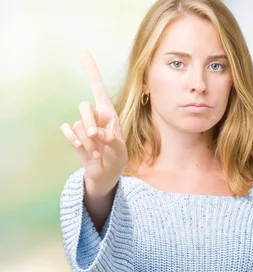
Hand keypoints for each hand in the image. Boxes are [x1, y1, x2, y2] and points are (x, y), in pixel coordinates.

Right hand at [60, 51, 126, 193]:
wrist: (106, 173)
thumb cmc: (117, 158)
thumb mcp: (120, 150)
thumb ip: (111, 140)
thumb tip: (96, 133)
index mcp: (109, 113)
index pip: (98, 87)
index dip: (91, 70)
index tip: (83, 52)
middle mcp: (95, 115)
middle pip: (84, 106)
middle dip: (89, 124)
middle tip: (97, 140)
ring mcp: (83, 125)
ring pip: (78, 123)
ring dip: (87, 141)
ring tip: (97, 152)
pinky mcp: (74, 135)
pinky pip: (67, 130)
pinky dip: (73, 140)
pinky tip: (81, 148)